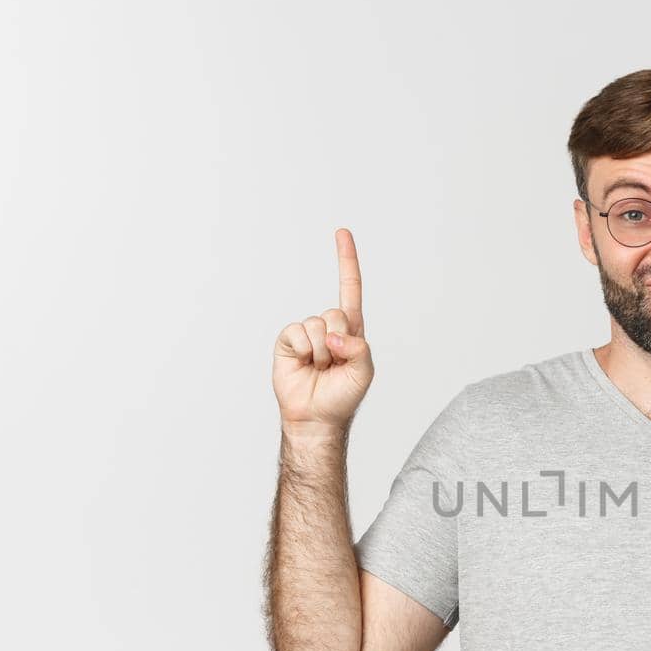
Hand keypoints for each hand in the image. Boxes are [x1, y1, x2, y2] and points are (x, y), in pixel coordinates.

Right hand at [273, 228, 375, 433]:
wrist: (316, 417)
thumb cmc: (343, 397)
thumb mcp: (364, 372)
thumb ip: (359, 349)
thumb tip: (335, 335)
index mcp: (351, 330)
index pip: (350, 289)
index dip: (346, 260)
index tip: (341, 232)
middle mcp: (328, 327)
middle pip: (335, 313)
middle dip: (337, 341)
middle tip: (333, 364)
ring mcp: (307, 334)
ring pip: (316, 325)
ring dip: (320, 352)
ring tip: (319, 369)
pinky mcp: (287, 341)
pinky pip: (295, 333)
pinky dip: (302, 351)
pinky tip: (303, 365)